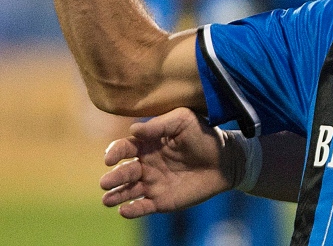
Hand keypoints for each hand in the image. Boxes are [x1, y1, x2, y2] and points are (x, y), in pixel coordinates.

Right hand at [100, 107, 237, 218]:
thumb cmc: (204, 136)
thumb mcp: (184, 120)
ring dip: (115, 195)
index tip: (110, 158)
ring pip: (127, 191)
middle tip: (106, 182)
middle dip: (113, 178)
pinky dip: (131, 210)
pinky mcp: (161, 201)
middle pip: (123, 172)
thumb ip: (160, 124)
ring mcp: (152, 184)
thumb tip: (133, 129)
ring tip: (108, 200)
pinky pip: (142, 207)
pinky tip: (125, 210)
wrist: (226, 160)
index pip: (124, 148)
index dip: (114, 152)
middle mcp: (145, 165)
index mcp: (147, 145)